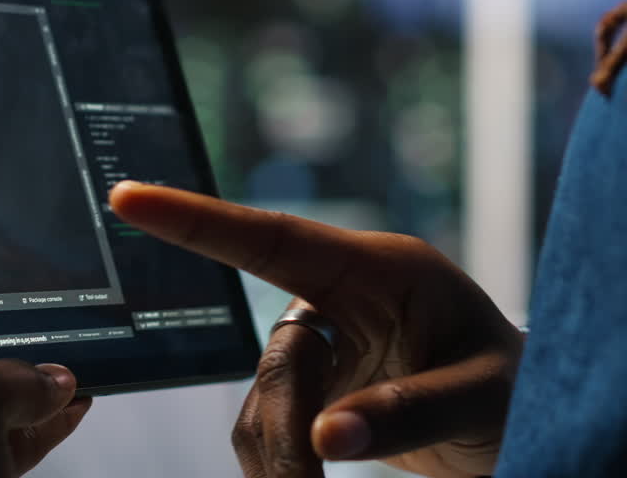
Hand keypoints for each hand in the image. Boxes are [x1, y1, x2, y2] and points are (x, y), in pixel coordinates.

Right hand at [110, 181, 523, 477]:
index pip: (271, 238)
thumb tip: (322, 440)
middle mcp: (340, 295)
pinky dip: (279, 458)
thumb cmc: (516, 392)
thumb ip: (404, 414)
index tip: (127, 198)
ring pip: (262, 393)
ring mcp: (324, 339)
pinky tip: (312, 472)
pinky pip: (267, 419)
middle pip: (272, 351)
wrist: (521, 419)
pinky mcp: (313, 381)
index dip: (194, 218)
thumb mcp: (481, 398)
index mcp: (380, 269)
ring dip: (281, 449)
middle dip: (284, 421)